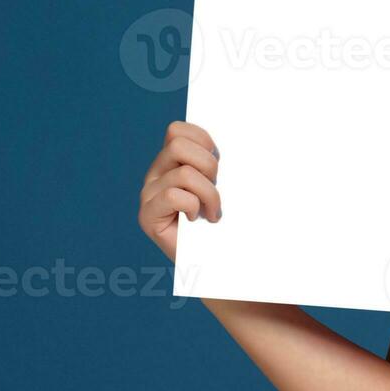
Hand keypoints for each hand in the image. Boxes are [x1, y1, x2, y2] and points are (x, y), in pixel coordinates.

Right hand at [138, 121, 221, 262]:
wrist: (217, 261)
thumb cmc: (225, 221)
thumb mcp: (226, 184)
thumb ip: (219, 161)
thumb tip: (242, 137)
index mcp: (172, 161)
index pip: (177, 130)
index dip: (203, 141)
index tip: (220, 163)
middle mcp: (156, 174)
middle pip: (177, 144)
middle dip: (207, 165)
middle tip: (217, 188)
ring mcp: (148, 194)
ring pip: (183, 173)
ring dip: (208, 193)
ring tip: (212, 212)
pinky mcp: (147, 216)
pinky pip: (173, 195)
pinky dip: (193, 206)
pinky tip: (197, 220)